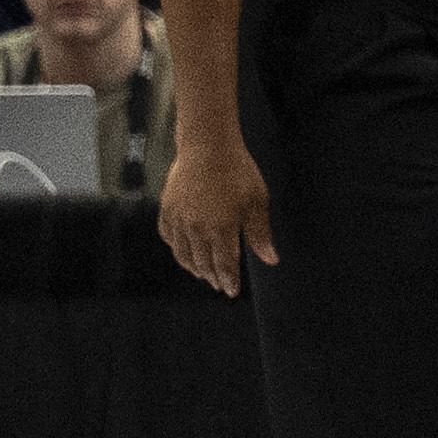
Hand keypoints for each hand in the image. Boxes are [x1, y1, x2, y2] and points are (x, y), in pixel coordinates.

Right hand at [159, 135, 278, 296]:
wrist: (207, 146)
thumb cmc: (237, 171)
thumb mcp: (257, 202)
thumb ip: (260, 234)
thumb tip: (271, 260)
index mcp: (221, 229)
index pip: (224, 265)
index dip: (228, 281)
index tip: (231, 291)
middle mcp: (197, 229)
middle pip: (203, 262)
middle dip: (212, 276)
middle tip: (218, 284)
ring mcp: (179, 219)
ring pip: (183, 253)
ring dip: (193, 267)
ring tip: (201, 273)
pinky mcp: (167, 208)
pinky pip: (168, 236)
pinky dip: (176, 248)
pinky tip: (182, 251)